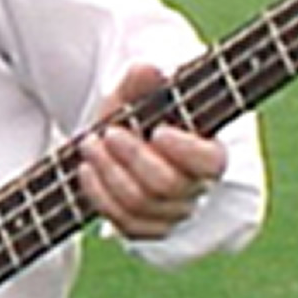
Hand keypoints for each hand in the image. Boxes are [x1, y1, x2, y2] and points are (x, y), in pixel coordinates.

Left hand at [76, 64, 228, 240]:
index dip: (185, 151)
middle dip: (133, 157)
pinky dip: (99, 194)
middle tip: (109, 133)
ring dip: (108, 172)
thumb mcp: (134, 94)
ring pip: (140, 206)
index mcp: (207, 152)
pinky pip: (123, 223)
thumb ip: (142, 83)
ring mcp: (170, 212)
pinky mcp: (145, 228)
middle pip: (167, 185)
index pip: (211, 162)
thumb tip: (148, 70)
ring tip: (89, 144)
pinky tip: (87, 168)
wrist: (117, 140)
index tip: (158, 131)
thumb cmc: (135, 115)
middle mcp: (195, 188)